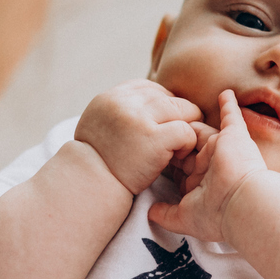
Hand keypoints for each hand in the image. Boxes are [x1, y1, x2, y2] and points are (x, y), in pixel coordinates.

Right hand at [74, 80, 202, 194]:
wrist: (91, 190)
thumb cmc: (101, 163)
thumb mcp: (101, 124)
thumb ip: (122, 109)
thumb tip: (156, 99)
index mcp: (110, 97)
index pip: (151, 89)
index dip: (162, 107)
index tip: (160, 127)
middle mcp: (123, 103)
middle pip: (169, 98)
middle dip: (178, 118)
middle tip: (175, 139)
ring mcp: (138, 119)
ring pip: (183, 110)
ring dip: (187, 128)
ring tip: (176, 147)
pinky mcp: (152, 138)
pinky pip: (186, 131)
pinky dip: (188, 143)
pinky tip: (178, 156)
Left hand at [149, 89, 266, 241]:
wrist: (242, 205)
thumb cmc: (216, 214)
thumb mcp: (184, 217)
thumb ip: (166, 213)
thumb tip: (150, 212)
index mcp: (200, 182)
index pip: (180, 166)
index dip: (168, 159)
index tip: (153, 152)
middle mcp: (210, 165)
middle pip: (188, 146)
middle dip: (176, 140)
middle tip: (159, 128)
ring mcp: (223, 149)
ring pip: (202, 132)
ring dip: (192, 125)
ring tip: (179, 113)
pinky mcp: (235, 137)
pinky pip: (232, 117)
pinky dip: (229, 105)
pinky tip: (225, 94)